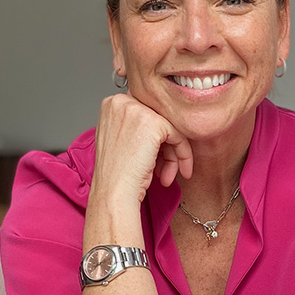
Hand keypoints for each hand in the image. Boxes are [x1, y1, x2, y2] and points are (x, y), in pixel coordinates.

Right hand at [91, 93, 192, 213]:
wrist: (114, 193)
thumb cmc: (116, 175)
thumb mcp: (122, 141)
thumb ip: (136, 126)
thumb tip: (162, 126)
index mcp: (111, 104)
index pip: (145, 113)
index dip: (155, 138)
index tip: (157, 159)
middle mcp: (121, 102)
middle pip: (158, 119)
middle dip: (165, 147)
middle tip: (164, 170)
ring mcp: (137, 110)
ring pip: (170, 127)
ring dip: (173, 155)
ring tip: (167, 175)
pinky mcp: (153, 123)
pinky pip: (178, 135)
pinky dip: (182, 155)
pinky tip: (177, 172)